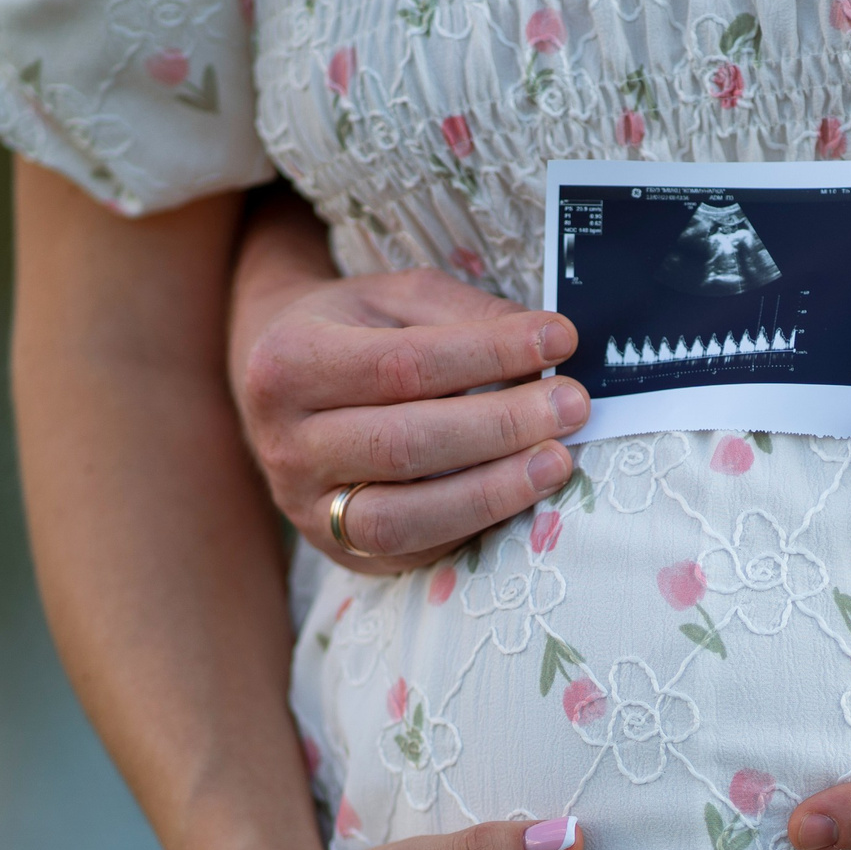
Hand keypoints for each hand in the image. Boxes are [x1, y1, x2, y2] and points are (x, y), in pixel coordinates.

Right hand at [229, 196, 587, 572]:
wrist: (278, 385)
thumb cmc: (350, 331)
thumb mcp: (393, 298)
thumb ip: (462, 314)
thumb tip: (544, 341)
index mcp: (290, 362)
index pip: (403, 365)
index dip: (489, 354)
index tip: (560, 338)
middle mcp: (287, 443)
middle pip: (403, 444)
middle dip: (499, 427)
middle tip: (571, 405)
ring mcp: (307, 507)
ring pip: (402, 518)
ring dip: (491, 492)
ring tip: (557, 461)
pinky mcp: (340, 551)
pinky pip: (412, 550)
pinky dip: (474, 524)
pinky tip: (522, 495)